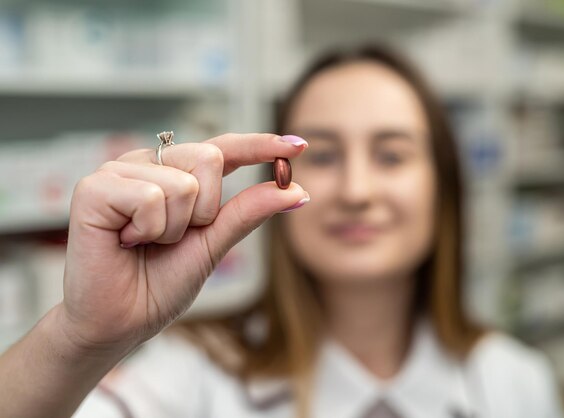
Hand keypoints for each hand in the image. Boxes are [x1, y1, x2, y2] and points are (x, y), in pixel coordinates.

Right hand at [58, 133, 307, 351]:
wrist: (121, 321)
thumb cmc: (161, 283)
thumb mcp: (214, 245)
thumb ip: (248, 212)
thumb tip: (296, 189)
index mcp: (177, 174)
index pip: (224, 149)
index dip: (260, 145)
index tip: (299, 146)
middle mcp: (149, 164)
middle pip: (209, 157)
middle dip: (205, 211)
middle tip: (172, 238)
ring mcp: (120, 171)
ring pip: (183, 183)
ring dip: (174, 228)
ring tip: (144, 242)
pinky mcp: (94, 187)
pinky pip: (150, 197)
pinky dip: (148, 229)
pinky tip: (125, 241)